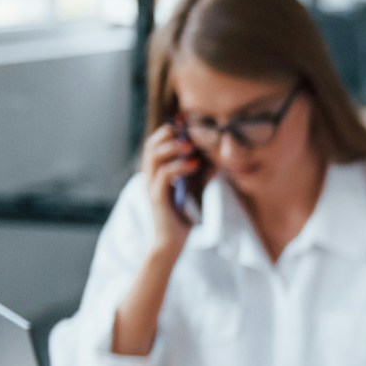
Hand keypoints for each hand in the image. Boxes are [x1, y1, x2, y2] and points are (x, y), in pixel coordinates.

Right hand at [141, 122, 204, 255]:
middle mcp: (150, 175)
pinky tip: (193, 164)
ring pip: (154, 156)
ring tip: (191, 146)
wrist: (173, 241)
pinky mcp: (157, 197)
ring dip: (173, 147)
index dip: (167, 131)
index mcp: (156, 171)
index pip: (155, 143)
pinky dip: (178, 166)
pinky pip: (163, 175)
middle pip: (151, 145)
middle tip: (187, 132)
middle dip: (168, 135)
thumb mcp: (195, 189)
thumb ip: (202, 173)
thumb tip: (216, 158)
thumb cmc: (183, 215)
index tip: (185, 124)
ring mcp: (151, 185)